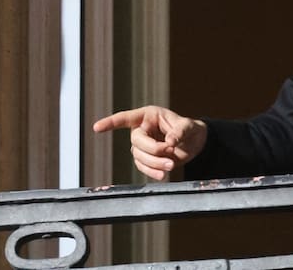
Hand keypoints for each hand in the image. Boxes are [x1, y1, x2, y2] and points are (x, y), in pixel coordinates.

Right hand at [92, 105, 207, 180]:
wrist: (195, 143)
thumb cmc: (190, 129)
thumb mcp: (189, 126)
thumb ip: (180, 132)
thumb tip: (170, 142)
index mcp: (148, 116)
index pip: (126, 118)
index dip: (111, 123)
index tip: (97, 128)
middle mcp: (142, 130)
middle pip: (136, 141)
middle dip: (152, 149)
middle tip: (170, 151)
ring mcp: (142, 145)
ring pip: (139, 156)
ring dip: (154, 163)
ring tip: (171, 164)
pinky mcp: (146, 159)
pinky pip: (143, 167)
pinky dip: (152, 172)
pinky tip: (163, 175)